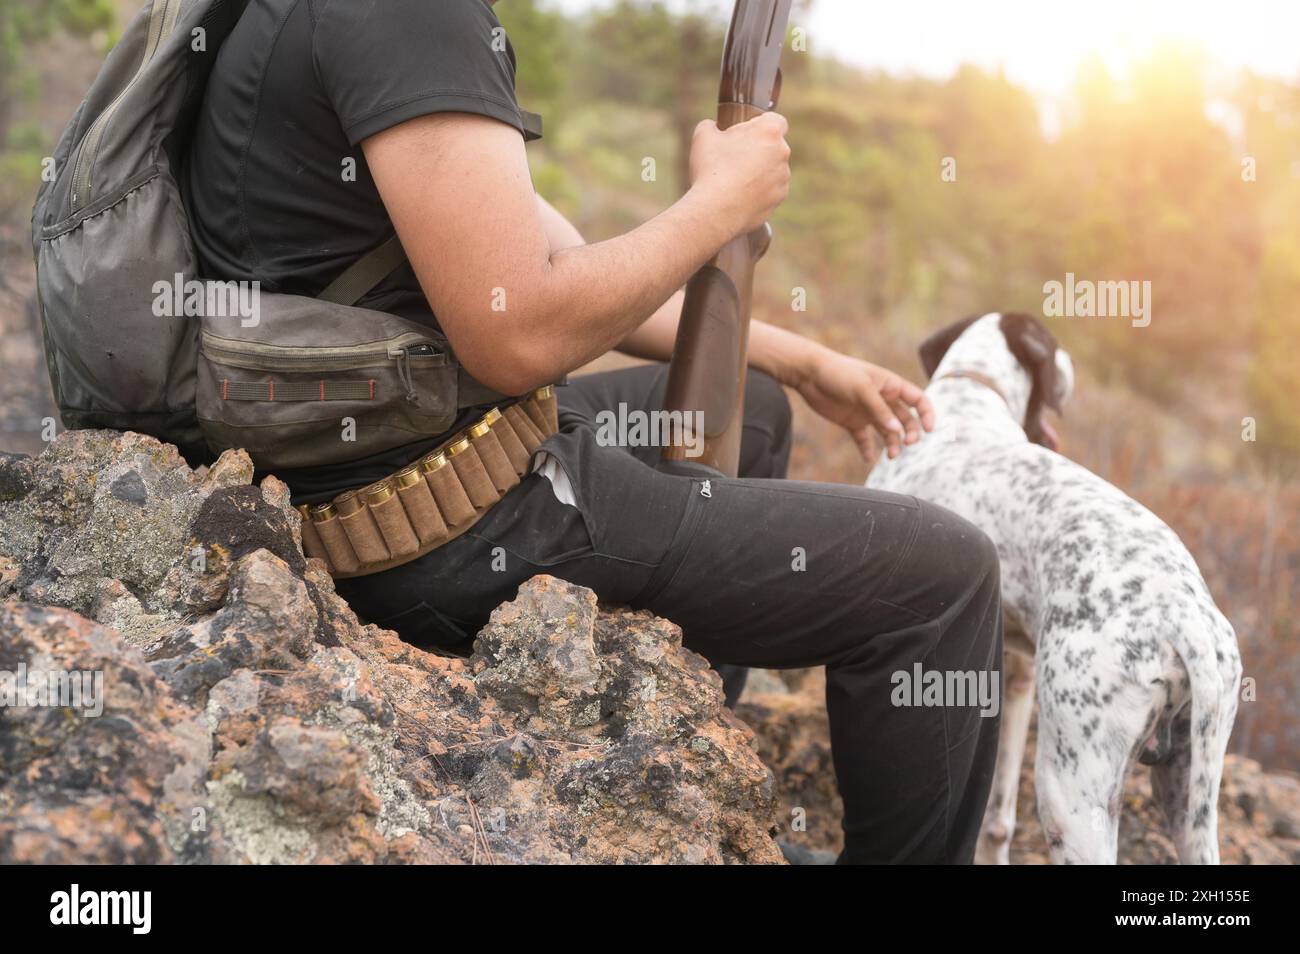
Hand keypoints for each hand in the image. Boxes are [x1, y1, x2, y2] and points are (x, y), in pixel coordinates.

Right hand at [688, 112, 790, 235]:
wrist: (717, 211)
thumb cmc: (711, 169)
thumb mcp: (702, 136)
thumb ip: (711, 125)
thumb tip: (714, 127)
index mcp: (769, 132)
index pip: (775, 120)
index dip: (759, 125)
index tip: (744, 133)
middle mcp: (782, 152)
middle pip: (772, 146)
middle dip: (757, 149)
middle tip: (733, 157)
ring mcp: (783, 177)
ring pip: (772, 169)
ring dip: (758, 171)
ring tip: (733, 180)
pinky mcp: (779, 198)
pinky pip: (770, 190)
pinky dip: (758, 191)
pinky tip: (739, 195)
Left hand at [794, 347, 935, 465]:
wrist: (809, 374)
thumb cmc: (838, 374)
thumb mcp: (862, 389)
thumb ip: (880, 410)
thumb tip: (898, 431)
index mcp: (890, 385)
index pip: (918, 400)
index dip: (927, 414)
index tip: (930, 430)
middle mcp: (882, 399)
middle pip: (906, 419)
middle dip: (910, 432)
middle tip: (907, 444)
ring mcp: (868, 412)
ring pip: (888, 432)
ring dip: (893, 444)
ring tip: (891, 456)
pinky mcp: (852, 422)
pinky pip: (864, 439)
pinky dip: (867, 450)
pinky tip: (867, 459)